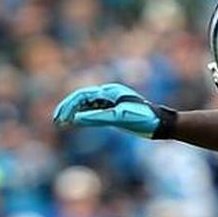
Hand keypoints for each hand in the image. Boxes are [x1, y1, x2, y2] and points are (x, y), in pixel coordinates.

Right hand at [53, 83, 171, 137]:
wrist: (161, 124)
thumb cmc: (144, 118)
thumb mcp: (120, 118)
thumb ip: (98, 118)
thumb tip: (76, 118)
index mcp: (110, 92)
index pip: (83, 96)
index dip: (69, 106)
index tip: (61, 118)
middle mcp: (109, 94)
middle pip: (81, 99)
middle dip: (67, 109)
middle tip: (57, 121)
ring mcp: (110, 102)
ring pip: (86, 106)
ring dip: (73, 113)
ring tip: (61, 124)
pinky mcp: (113, 111)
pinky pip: (93, 112)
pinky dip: (82, 117)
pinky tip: (74, 124)